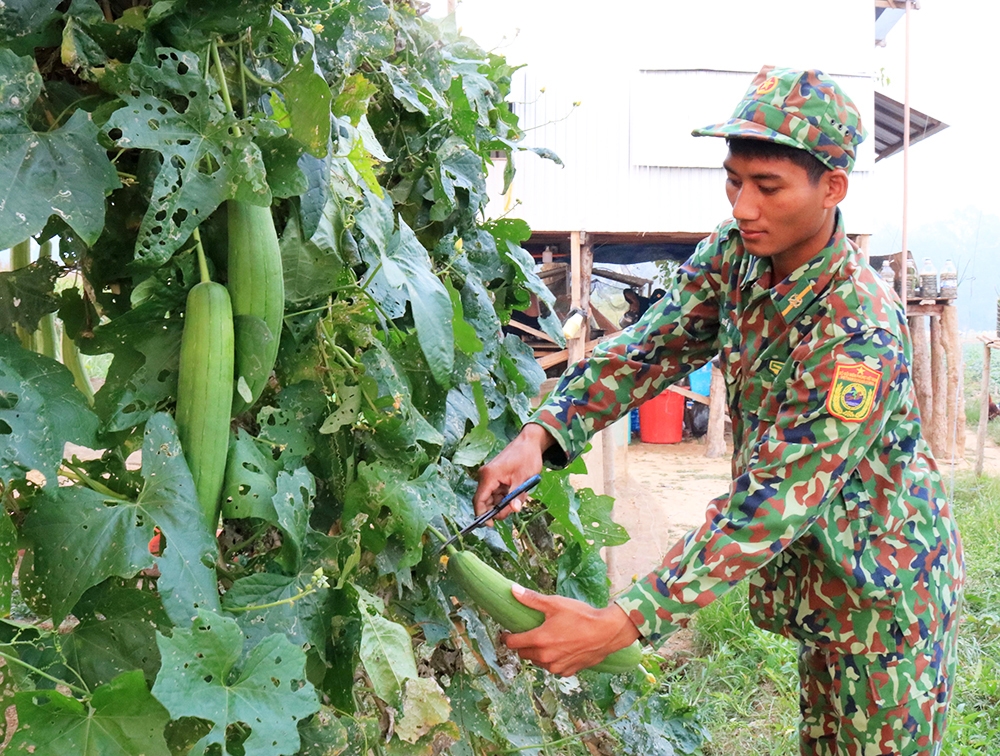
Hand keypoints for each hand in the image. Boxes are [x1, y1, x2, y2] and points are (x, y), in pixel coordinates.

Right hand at [474, 424, 552, 521]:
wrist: (529, 442)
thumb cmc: (527, 457)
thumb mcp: (524, 478)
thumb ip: (517, 496)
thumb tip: (514, 510)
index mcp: (489, 476)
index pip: (479, 501)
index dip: (482, 515)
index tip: (491, 525)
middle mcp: (485, 476)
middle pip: (485, 501)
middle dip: (497, 509)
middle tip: (513, 509)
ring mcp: (489, 476)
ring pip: (491, 498)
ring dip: (502, 503)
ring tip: (517, 498)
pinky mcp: (494, 476)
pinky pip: (496, 492)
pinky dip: (504, 496)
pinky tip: (515, 493)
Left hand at [503, 585, 640, 676]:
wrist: (607, 632)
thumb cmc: (581, 616)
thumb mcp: (555, 603)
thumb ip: (532, 599)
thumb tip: (513, 590)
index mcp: (539, 640)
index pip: (513, 644)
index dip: (507, 637)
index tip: (507, 632)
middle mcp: (546, 657)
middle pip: (523, 654)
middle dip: (523, 645)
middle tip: (529, 634)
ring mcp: (557, 666)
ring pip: (538, 662)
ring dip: (538, 654)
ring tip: (547, 640)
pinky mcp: (568, 671)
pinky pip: (553, 668)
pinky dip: (553, 660)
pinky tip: (561, 649)